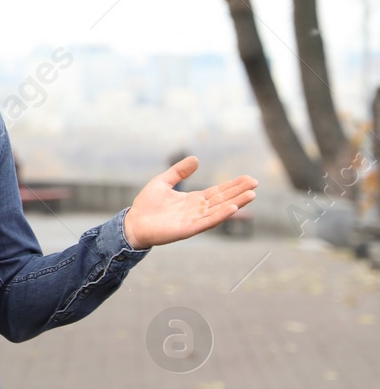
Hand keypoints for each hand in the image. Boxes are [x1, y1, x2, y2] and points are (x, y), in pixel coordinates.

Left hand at [122, 156, 256, 249]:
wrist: (133, 222)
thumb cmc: (146, 205)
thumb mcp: (163, 182)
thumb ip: (178, 171)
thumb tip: (196, 159)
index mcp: (193, 200)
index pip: (218, 191)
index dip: (233, 185)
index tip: (248, 178)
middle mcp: (197, 210)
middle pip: (223, 199)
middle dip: (239, 191)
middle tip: (255, 183)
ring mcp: (194, 220)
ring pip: (219, 210)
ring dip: (236, 202)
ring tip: (251, 194)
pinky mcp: (188, 229)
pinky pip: (208, 221)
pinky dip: (221, 215)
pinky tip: (232, 207)